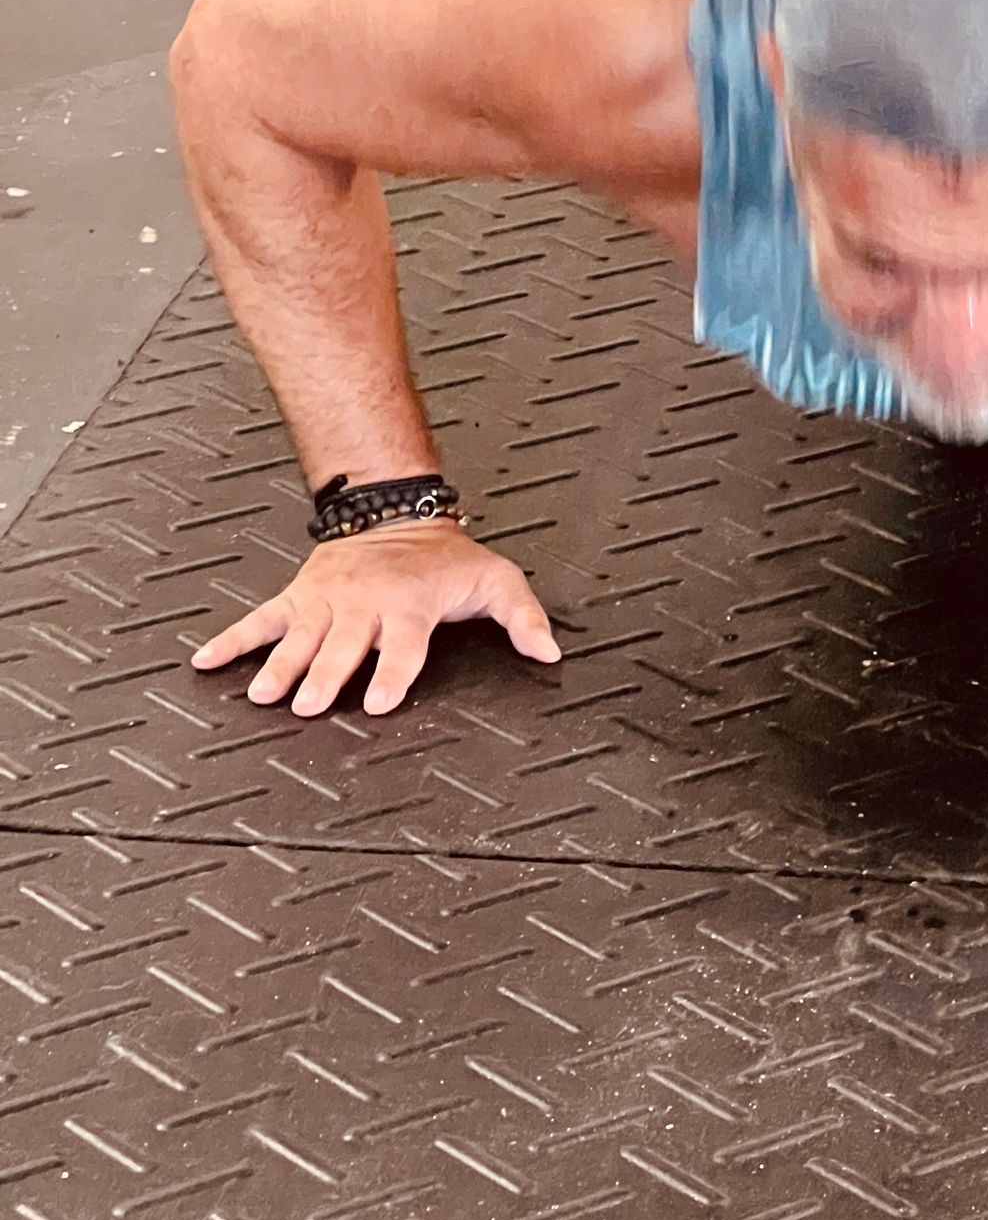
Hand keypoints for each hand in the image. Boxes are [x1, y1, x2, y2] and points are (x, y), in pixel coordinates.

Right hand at [191, 520, 560, 715]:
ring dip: (279, 666)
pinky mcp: (299, 597)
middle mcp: (364, 606)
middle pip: (342, 647)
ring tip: (262, 695)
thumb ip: (524, 618)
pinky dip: (232, 639)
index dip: (392, 673)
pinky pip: (260, 619)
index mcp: (410, 607)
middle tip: (308, 705)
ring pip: (299, 638)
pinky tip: (205, 663)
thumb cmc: (446, 560)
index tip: (377, 701)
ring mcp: (326, 602)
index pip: (402, 646)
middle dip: (326, 676)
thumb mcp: (496, 580)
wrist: (393, 514)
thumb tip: (550, 653)